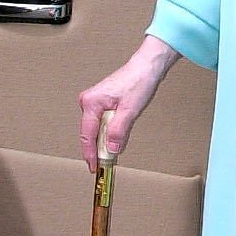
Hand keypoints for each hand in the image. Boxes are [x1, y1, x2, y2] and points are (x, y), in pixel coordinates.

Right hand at [78, 36, 176, 171]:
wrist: (148, 67)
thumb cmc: (139, 82)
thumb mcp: (130, 111)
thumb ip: (118, 131)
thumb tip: (110, 150)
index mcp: (91, 102)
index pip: (87, 135)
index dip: (90, 154)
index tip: (94, 168)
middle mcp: (88, 101)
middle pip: (90, 133)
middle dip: (97, 150)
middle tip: (105, 166)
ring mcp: (94, 102)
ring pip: (97, 129)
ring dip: (104, 142)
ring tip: (111, 156)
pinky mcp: (102, 102)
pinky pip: (102, 123)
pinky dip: (108, 133)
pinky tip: (115, 141)